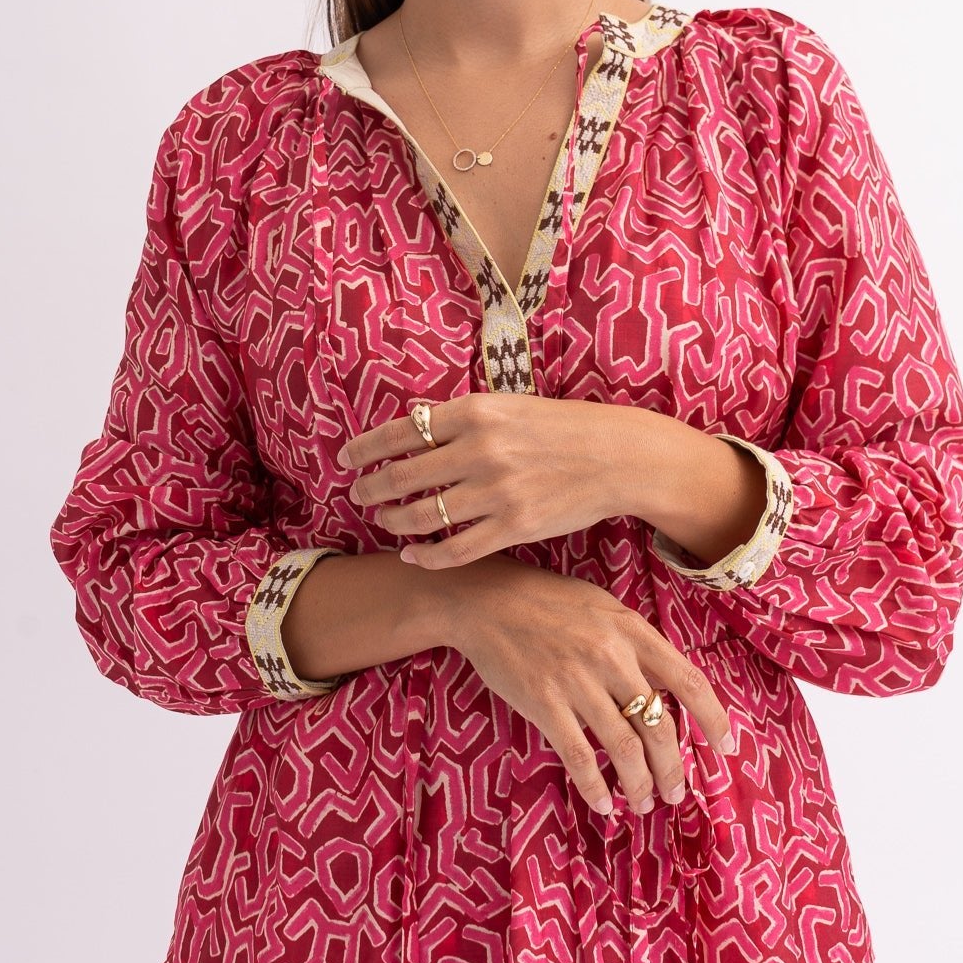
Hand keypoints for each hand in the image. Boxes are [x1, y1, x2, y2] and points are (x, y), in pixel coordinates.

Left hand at [336, 392, 633, 569]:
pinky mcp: (514, 527)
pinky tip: (412, 555)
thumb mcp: (507, 406)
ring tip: (385, 520)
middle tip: (357, 495)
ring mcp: (496, 492)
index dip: (364, 448)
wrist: (616, 456)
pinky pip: (455, 550)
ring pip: (422, 516)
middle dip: (370, 488)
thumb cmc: (560, 427)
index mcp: (474, 412)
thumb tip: (412, 421)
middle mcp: (480, 450)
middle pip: (401, 476)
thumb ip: (459, 418)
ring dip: (393, 521)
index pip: (399, 431)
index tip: (346, 459)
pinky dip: (425, 556)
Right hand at [438, 556, 738, 815]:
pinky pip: (578, 756)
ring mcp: (577, 681)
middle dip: (673, 769)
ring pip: (624, 747)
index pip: (688, 681)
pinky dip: (594, 787)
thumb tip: (667, 688)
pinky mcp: (544, 702)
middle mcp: (611, 657)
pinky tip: (604, 805)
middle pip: (659, 726)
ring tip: (644, 804)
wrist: (486, 600)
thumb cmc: (548, 602)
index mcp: (632, 630)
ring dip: (639, 784)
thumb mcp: (603, 608)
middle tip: (675, 794)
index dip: (713, 720)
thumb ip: (636, 644)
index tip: (725, 749)